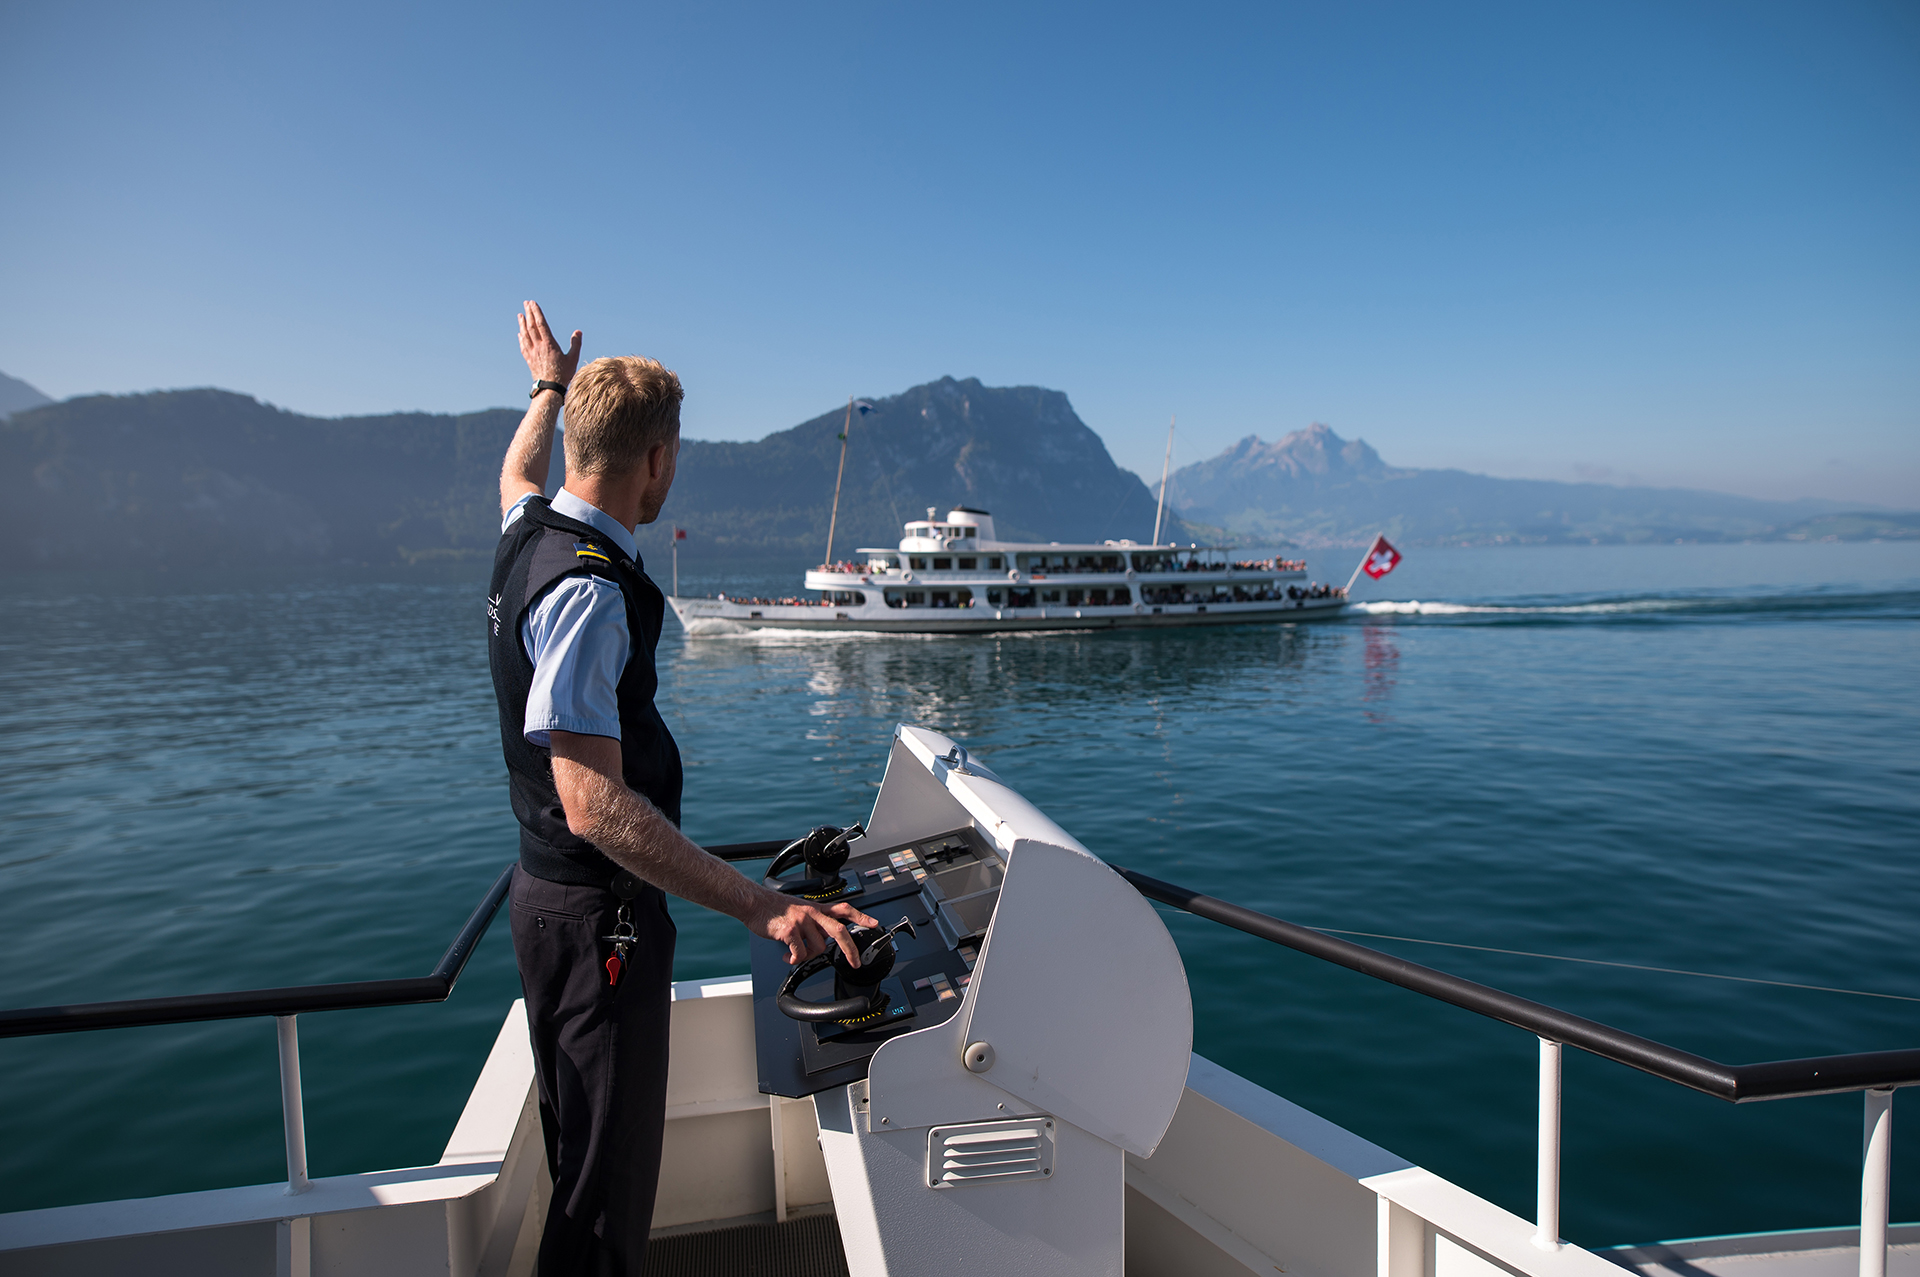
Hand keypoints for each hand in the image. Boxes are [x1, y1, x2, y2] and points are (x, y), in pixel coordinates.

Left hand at [518, 300, 581, 386]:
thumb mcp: (573, 359)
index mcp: (549, 344)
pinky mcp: (529, 360)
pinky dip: (521, 338)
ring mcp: (532, 353)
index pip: (541, 324)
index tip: (532, 303)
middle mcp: (538, 346)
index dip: (536, 312)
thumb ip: (575, 344)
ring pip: (525, 335)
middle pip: (531, 326)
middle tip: (526, 303)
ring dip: (522, 324)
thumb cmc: (563, 375)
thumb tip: (578, 332)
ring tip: (520, 315)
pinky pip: (523, 346)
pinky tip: (520, 334)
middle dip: (528, 314)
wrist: (550, 389)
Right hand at [745, 891, 879, 966]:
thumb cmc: (774, 908)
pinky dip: (795, 959)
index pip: (844, 909)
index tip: (874, 924)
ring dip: (808, 956)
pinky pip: (800, 953)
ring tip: (797, 953)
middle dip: (850, 950)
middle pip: (840, 931)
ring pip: (818, 948)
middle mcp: (812, 913)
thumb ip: (813, 921)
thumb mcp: (799, 909)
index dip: (860, 916)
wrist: (754, 903)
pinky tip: (788, 956)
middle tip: (855, 963)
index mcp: (816, 908)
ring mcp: (802, 921)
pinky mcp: (790, 930)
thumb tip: (822, 940)